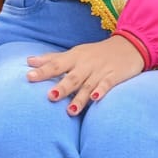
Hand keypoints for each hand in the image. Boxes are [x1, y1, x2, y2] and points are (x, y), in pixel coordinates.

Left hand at [26, 35, 145, 114]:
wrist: (129, 45)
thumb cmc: (96, 53)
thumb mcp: (74, 53)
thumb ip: (52, 59)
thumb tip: (29, 61)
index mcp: (74, 58)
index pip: (56, 64)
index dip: (43, 71)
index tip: (29, 77)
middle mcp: (86, 64)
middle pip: (72, 77)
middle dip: (61, 87)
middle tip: (50, 97)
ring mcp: (100, 71)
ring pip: (88, 85)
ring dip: (79, 98)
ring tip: (70, 111)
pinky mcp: (114, 76)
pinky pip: (107, 84)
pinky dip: (102, 90)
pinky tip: (96, 98)